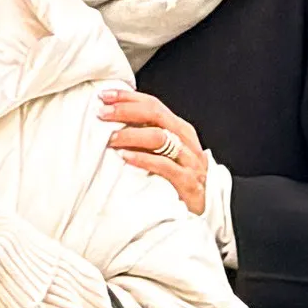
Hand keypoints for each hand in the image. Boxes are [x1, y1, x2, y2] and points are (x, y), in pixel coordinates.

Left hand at [99, 91, 213, 207]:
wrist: (204, 211)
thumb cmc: (179, 180)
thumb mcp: (166, 152)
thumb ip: (147, 136)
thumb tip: (114, 121)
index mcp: (180, 129)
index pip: (153, 104)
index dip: (128, 98)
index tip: (104, 95)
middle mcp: (186, 140)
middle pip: (155, 114)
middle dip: (126, 110)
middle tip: (102, 113)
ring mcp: (189, 160)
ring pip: (160, 137)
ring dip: (131, 135)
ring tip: (110, 138)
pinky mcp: (188, 182)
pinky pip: (164, 166)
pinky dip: (143, 159)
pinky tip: (125, 158)